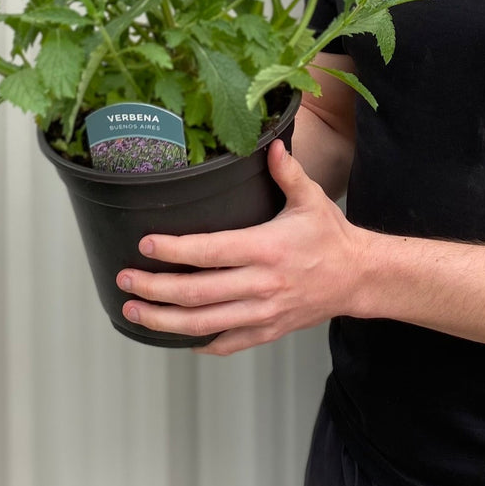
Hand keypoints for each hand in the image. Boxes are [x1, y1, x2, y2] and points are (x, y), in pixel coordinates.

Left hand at [116, 139, 362, 354]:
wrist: (359, 277)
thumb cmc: (331, 235)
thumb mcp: (311, 198)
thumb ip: (287, 172)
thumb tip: (271, 143)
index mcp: (267, 248)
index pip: (211, 251)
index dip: (174, 250)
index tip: (145, 244)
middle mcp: (262, 284)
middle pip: (198, 293)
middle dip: (156, 288)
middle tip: (125, 279)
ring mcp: (264, 312)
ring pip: (205, 323)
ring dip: (165, 321)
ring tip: (134, 311)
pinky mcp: (269, 330)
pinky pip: (228, 342)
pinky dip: (200, 342)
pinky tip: (176, 337)